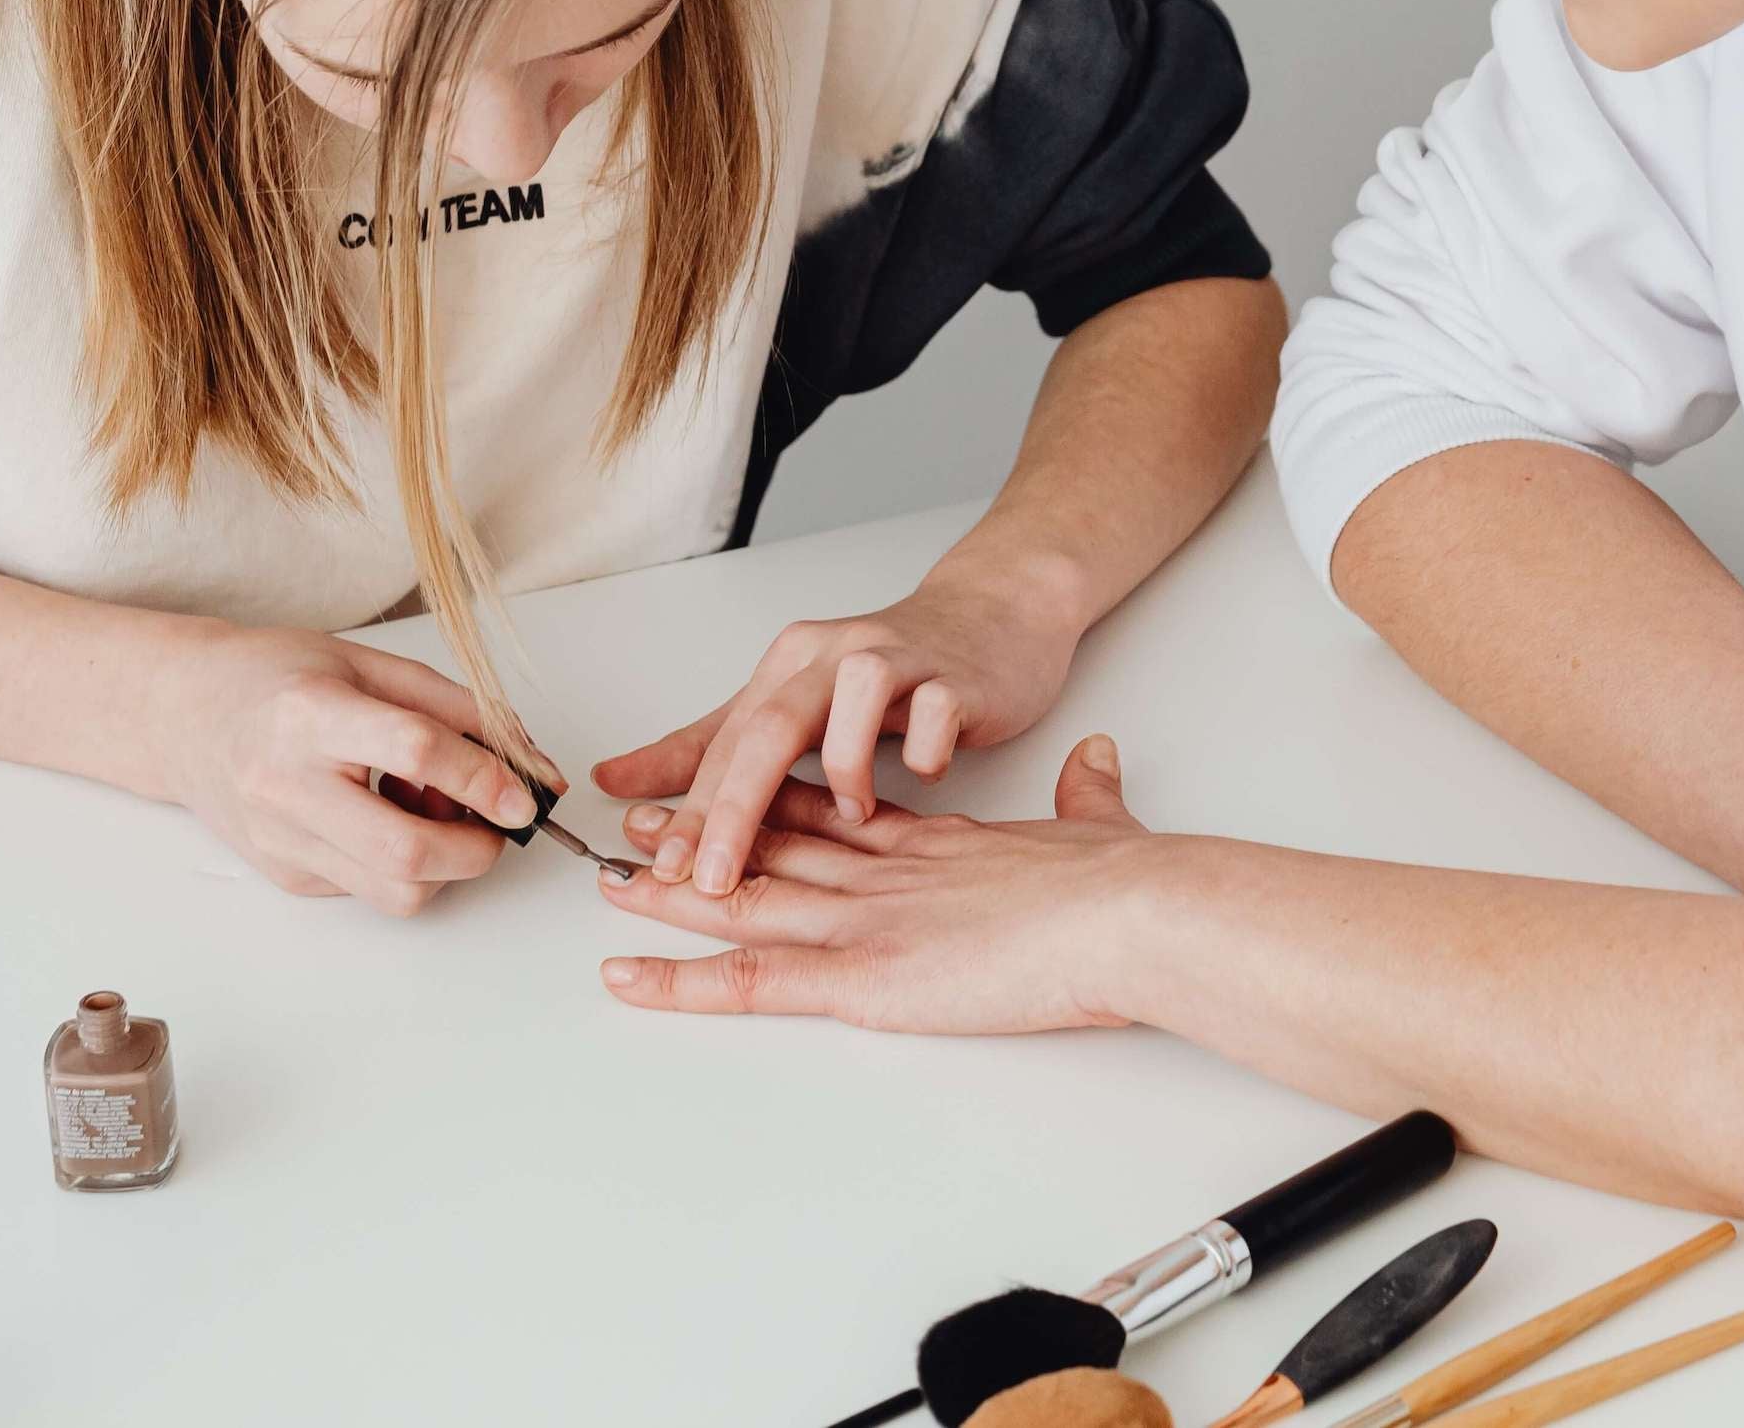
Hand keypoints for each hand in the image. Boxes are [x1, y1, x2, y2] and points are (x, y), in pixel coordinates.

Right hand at [153, 626, 546, 913]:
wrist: (185, 716)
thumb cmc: (276, 678)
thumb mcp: (367, 663)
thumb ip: (453, 708)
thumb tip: (528, 762)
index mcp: (310, 715)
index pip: (414, 751)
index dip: (485, 776)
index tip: (527, 792)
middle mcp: (287, 786)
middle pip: (405, 852)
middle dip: (476, 849)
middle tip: (497, 821)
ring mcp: (282, 842)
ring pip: (394, 892)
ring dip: (444, 865)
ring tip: (430, 810)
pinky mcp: (286, 876)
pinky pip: (369, 889)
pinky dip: (402, 865)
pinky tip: (384, 816)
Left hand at [591, 550, 1089, 894]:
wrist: (996, 614)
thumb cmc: (893, 670)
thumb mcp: (793, 703)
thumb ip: (709, 746)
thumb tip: (615, 779)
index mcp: (788, 667)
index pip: (724, 743)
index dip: (686, 810)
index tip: (653, 871)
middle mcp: (833, 656)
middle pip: (769, 727)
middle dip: (731, 810)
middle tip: (708, 878)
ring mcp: (899, 659)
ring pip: (851, 703)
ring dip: (844, 768)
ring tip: (852, 816)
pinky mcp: (959, 675)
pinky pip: (935, 712)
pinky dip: (924, 752)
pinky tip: (924, 777)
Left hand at [595, 735, 1169, 1032]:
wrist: (1132, 908)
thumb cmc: (1126, 881)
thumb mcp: (1098, 824)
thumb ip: (1086, 798)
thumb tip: (1097, 763)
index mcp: (938, 839)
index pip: (838, 807)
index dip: (779, 797)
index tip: (737, 787)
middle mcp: (887, 864)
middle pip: (773, 835)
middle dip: (704, 827)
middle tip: (640, 822)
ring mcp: (867, 915)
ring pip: (745, 893)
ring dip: (673, 889)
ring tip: (610, 881)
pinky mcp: (862, 972)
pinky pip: (749, 977)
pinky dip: (682, 980)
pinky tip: (630, 977)